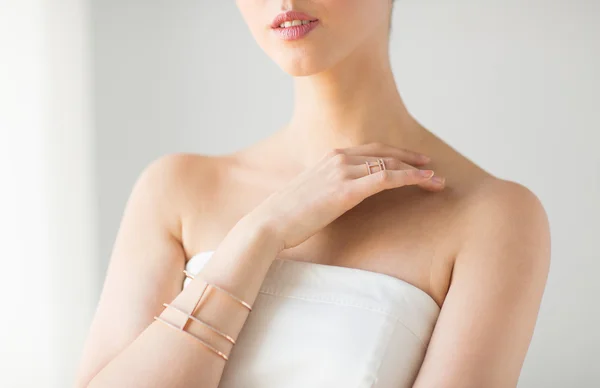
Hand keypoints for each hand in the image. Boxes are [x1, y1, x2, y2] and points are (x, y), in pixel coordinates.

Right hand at [249, 142, 445, 249]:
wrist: (269, 224)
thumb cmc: (287, 216)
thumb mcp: (311, 195)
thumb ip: (329, 189)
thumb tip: (340, 197)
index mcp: (329, 157)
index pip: (370, 150)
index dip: (395, 154)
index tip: (412, 161)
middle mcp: (338, 158)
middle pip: (384, 152)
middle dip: (411, 158)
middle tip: (430, 165)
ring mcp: (343, 171)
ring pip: (390, 164)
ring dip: (417, 171)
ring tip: (437, 179)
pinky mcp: (348, 189)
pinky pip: (387, 178)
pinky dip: (411, 178)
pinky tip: (427, 182)